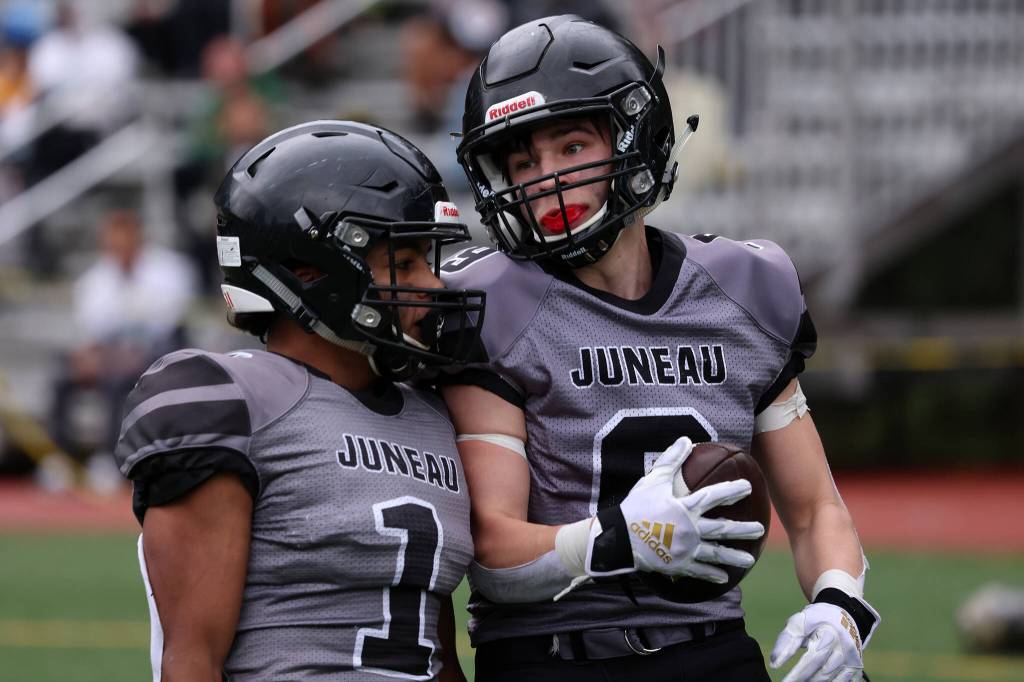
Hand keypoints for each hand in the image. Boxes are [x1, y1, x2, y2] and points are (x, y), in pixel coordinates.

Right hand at [585, 436, 764, 581]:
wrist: (618, 539)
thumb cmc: (636, 507)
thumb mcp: (653, 480)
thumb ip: (671, 460)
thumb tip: (686, 439)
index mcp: (685, 508)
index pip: (714, 497)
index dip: (732, 491)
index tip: (748, 487)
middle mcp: (690, 530)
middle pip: (722, 529)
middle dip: (743, 529)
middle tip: (760, 529)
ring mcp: (685, 549)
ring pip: (715, 554)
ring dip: (734, 556)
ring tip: (750, 560)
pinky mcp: (678, 565)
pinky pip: (699, 571)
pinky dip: (712, 574)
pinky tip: (724, 578)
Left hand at [770, 600, 878, 681]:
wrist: (844, 614)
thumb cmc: (817, 619)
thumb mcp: (799, 623)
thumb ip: (787, 641)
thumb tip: (774, 663)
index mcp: (829, 635)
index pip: (811, 658)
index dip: (797, 673)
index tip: (784, 681)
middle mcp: (843, 649)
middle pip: (822, 672)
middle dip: (803, 679)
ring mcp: (851, 659)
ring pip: (830, 678)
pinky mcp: (855, 666)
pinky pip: (842, 681)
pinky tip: (814, 681)